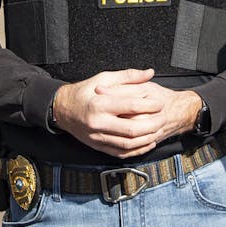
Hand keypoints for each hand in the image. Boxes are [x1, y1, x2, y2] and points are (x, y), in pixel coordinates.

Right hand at [51, 70, 202, 158]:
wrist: (62, 109)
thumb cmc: (83, 92)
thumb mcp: (104, 78)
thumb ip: (128, 76)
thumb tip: (149, 73)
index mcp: (100, 104)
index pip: (130, 106)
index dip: (149, 105)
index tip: (160, 103)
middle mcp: (98, 123)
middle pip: (131, 129)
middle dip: (151, 125)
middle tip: (163, 119)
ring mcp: (98, 137)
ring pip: (128, 144)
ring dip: (146, 140)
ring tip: (158, 131)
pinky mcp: (98, 146)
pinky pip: (120, 153)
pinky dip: (136, 151)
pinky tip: (146, 143)